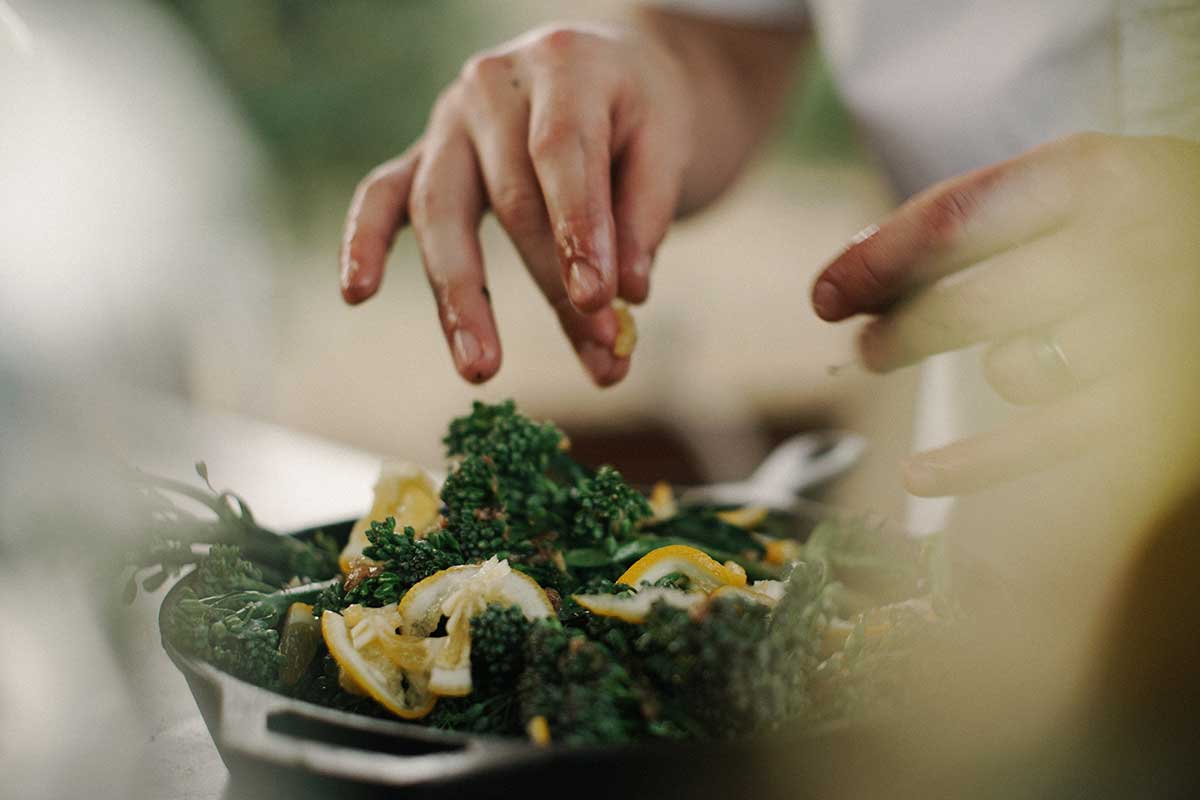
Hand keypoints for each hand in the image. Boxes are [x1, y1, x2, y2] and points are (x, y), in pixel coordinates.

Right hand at [338, 23, 693, 385]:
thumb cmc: (638, 113)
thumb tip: (626, 298)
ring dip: (461, 295)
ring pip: (440, 209)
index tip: (600, 301)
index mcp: (563, 65)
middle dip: (553, 285)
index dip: (578, 231)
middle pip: (511, 197)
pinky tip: (356, 293)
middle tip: (599, 354)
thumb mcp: (667, 144)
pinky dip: (365, 241)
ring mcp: (447, 119)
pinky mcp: (423, 154)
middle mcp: (493, 87)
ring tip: (480, 368)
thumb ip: (644, 219)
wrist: (606, 69)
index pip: (562, 153)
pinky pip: (381, 194)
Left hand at [811, 133, 1199, 495]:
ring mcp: (1150, 329)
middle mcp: (1127, 246)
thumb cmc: (1151, 224)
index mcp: (1100, 176)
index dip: (875, 262)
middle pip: (967, 301)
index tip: (825, 294)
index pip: (953, 220)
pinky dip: (976, 465)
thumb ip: (980, 213)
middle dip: (897, 330)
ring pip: (1013, 368)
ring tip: (965, 362)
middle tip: (865, 347)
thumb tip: (851, 268)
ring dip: (976, 373)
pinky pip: (1047, 442)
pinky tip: (920, 474)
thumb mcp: (1085, 186)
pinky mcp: (1161, 407)